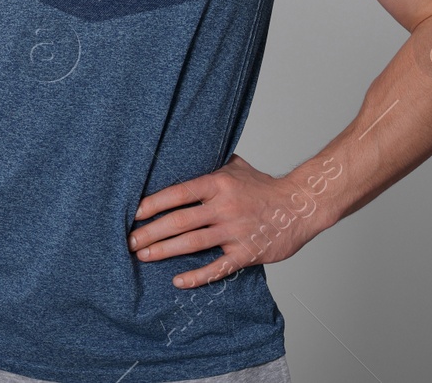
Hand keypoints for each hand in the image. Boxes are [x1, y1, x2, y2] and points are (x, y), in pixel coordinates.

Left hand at [128, 154, 324, 287]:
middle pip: (179, 221)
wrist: (301, 206)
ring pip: (192, 244)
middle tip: (129, 240)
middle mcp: (224, 207)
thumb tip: (183, 151)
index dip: (153, 203)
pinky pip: (218, 267)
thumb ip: (210, 163)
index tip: (134, 212)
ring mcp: (235, 231)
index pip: (178, 193)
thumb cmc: (265, 187)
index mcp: (219, 184)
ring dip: (164, 251)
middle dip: (151, 232)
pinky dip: (197, 276)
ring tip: (143, 256)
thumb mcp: (236, 167)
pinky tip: (178, 281)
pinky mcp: (247, 253)